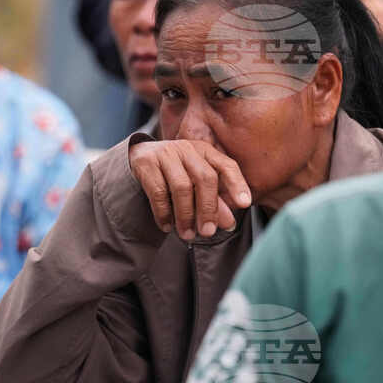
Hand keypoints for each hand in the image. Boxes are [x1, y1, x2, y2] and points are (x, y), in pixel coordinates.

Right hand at [129, 140, 251, 240]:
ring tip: (187, 234)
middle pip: (205, 178)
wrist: (138, 157)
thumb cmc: (175, 173)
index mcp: (205, 151)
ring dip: (186, 215)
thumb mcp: (196, 184)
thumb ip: (213, 201)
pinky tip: (167, 226)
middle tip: (208, 232)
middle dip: (208, 208)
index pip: (227, 165)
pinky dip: (164, 213)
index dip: (237, 184)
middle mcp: (187, 148)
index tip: (245, 204)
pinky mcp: (146, 163)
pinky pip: (158, 192)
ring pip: (182, 186)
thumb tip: (229, 224)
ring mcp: (166, 153)